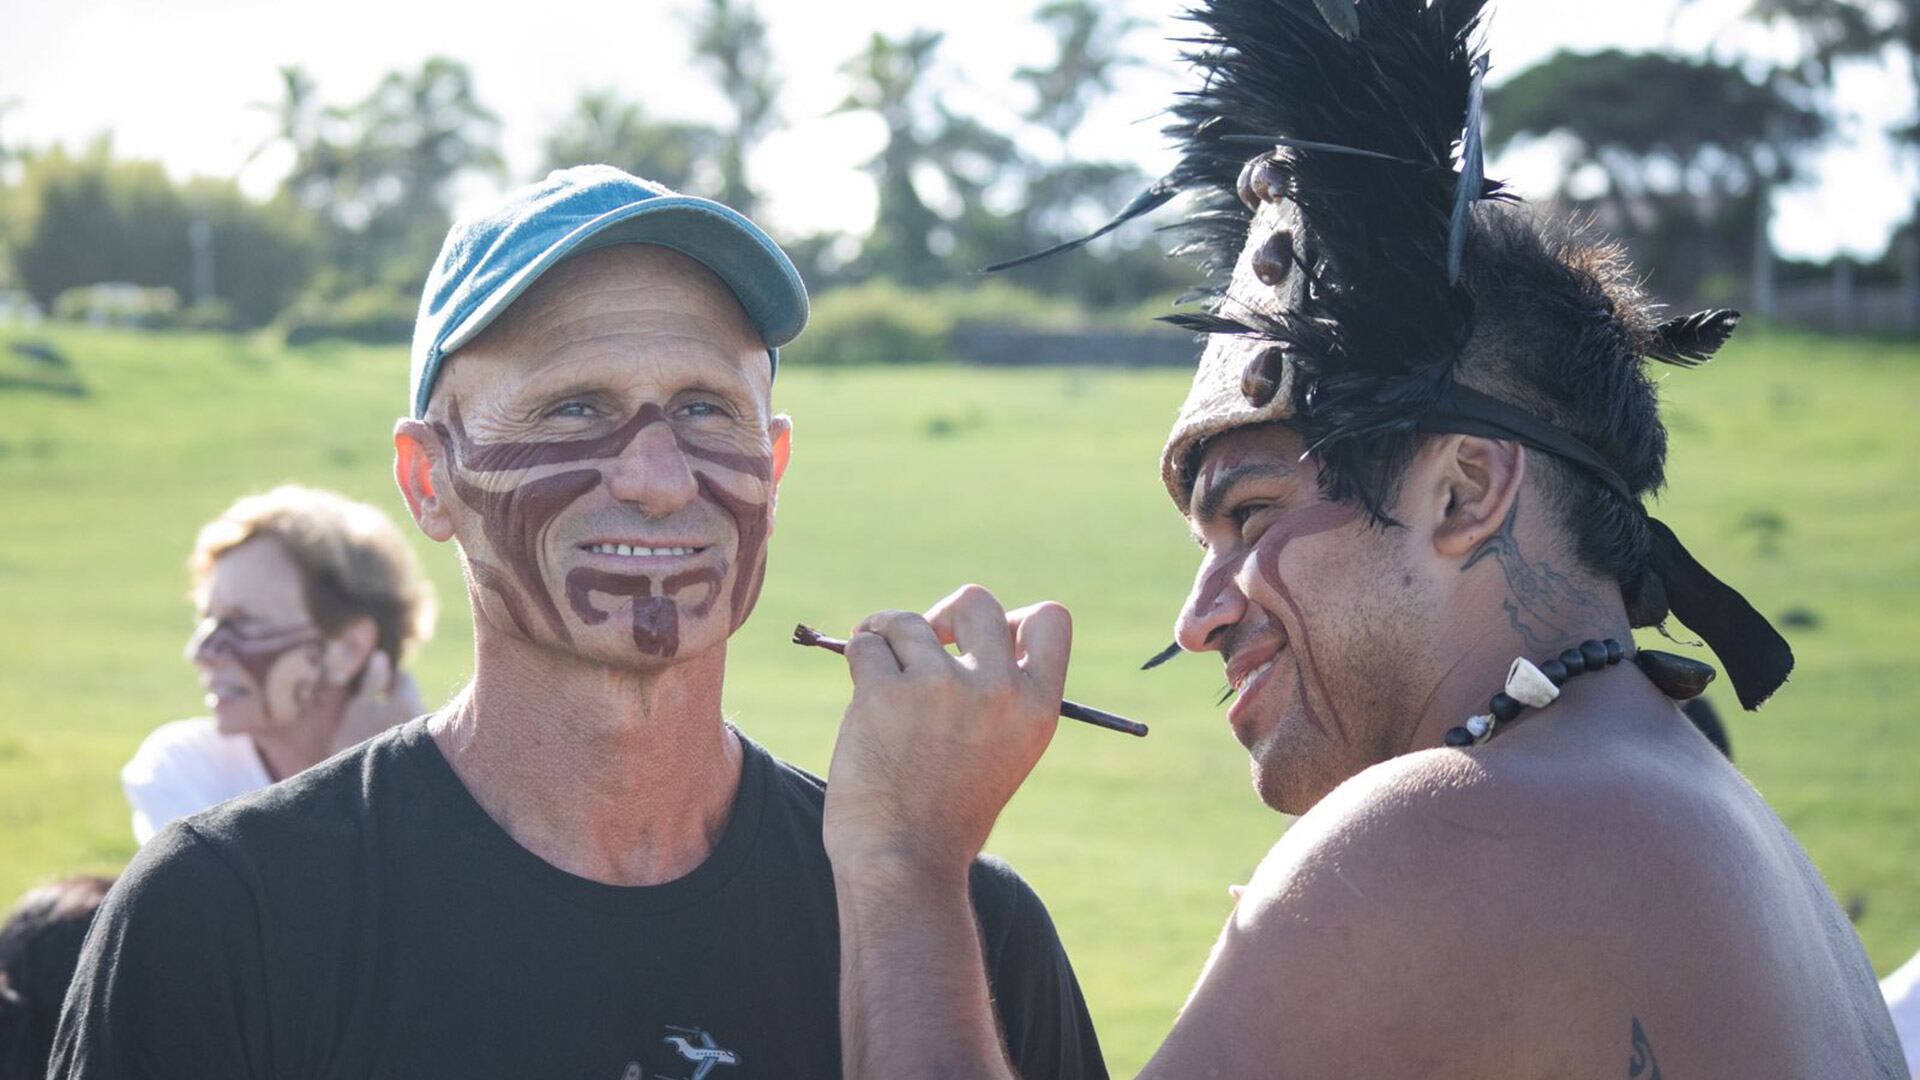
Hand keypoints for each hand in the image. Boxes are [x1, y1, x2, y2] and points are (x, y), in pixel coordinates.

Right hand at [328, 651, 421, 754]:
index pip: (404, 679)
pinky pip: (415, 739)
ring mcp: (427, 737)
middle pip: (410, 699)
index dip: (387, 680)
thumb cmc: (355, 740)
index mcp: (407, 700)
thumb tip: (381, 657)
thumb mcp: (358, 707)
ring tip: (376, 733)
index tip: (373, 691)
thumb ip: (372, 681)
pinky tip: (388, 750)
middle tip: (374, 712)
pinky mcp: (425, 753)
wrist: (360, 785)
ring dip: (397, 719)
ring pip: (412, 718)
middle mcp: (423, 715)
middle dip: (394, 701)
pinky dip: (403, 738)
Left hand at [823, 585, 1071, 877]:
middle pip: (975, 601)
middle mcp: (997, 690)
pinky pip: (866, 645)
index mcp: (1038, 708)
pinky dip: (858, 658)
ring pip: (907, 622)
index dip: (1010, 618)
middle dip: (941, 615)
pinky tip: (860, 690)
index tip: (978, 645)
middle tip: (920, 646)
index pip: (1049, 620)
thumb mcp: (1003, 754)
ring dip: (886, 639)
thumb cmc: (947, 816)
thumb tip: (959, 634)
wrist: (904, 865)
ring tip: (878, 671)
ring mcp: (940, 688)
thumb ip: (998, 697)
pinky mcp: (885, 694)